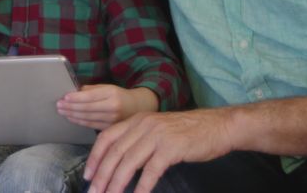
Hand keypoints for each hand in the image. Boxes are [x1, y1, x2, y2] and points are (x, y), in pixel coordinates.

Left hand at [57, 84, 159, 129]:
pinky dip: (79, 121)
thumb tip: (73, 92)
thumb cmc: (119, 95)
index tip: (64, 97)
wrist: (138, 107)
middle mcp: (113, 107)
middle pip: (87, 108)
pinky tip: (71, 118)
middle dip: (70, 107)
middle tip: (58, 105)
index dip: (76, 97)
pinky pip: (91, 125)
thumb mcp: (107, 87)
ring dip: (72, 115)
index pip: (90, 96)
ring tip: (61, 111)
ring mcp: (112, 120)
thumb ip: (91, 90)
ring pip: (88, 118)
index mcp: (112, 93)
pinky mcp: (110, 128)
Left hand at [84, 109, 234, 192]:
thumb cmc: (188, 132)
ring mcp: (157, 136)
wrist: (218, 126)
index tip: (88, 175)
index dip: (94, 157)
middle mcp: (143, 125)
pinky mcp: (172, 148)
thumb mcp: (157, 129)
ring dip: (117, 182)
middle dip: (102, 175)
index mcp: (136, 120)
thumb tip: (119, 161)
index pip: (106, 137)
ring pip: (129, 162)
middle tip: (94, 192)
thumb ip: (138, 140)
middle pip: (115, 152)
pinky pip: (151, 170)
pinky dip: (142, 186)